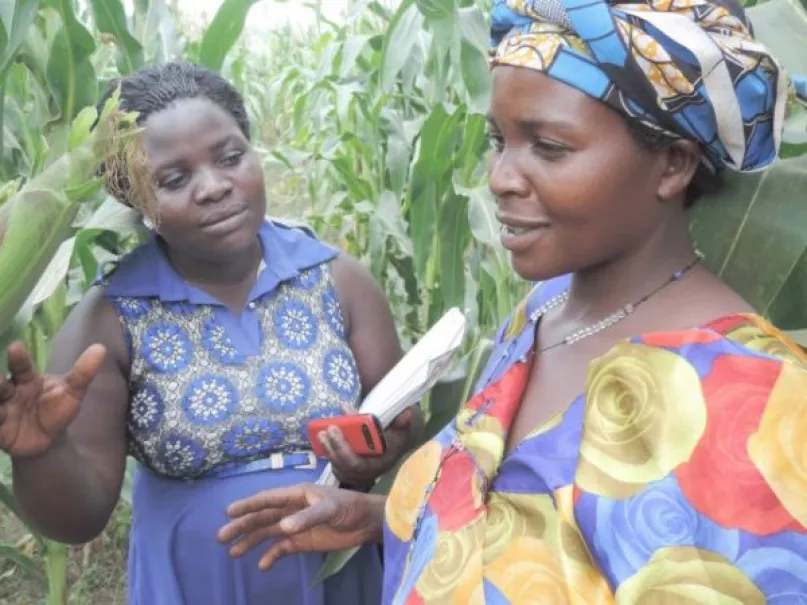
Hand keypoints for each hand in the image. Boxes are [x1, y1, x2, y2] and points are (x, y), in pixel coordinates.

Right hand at [0, 342, 105, 457]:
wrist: (49, 440)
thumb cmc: (57, 409)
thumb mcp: (73, 392)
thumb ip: (83, 372)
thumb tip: (101, 347)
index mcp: (27, 380)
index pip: (22, 367)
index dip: (18, 358)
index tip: (15, 347)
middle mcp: (10, 392)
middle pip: (0, 385)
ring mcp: (2, 411)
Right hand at [218, 484, 381, 570]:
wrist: (366, 522)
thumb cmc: (349, 507)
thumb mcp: (330, 509)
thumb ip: (307, 517)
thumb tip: (282, 527)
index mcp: (296, 495)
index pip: (267, 500)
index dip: (248, 505)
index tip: (229, 512)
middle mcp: (291, 509)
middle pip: (262, 517)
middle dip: (242, 526)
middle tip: (221, 537)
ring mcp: (295, 525)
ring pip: (267, 533)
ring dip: (250, 541)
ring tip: (233, 553)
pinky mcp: (302, 541)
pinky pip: (281, 549)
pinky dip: (271, 556)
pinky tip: (262, 565)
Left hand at [318, 405, 417, 485]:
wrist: (390, 450)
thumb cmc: (395, 439)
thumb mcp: (400, 432)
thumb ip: (402, 423)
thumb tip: (406, 412)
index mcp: (380, 465)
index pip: (359, 464)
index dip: (344, 449)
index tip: (336, 428)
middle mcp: (367, 474)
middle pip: (346, 466)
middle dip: (335, 447)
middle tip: (328, 429)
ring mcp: (357, 476)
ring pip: (338, 467)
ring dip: (329, 450)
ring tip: (322, 433)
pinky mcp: (348, 473)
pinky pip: (336, 466)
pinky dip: (329, 454)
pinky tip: (323, 441)